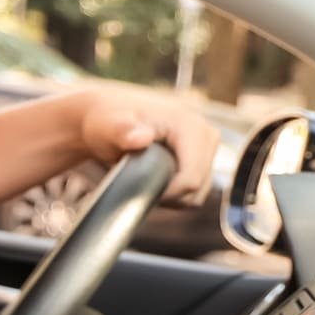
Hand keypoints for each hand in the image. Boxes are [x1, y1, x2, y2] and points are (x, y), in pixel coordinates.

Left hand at [70, 88, 221, 204]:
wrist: (110, 117)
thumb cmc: (107, 121)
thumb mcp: (108, 126)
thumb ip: (122, 131)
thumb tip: (143, 137)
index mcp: (190, 126)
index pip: (191, 179)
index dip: (166, 194)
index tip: (139, 189)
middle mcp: (206, 134)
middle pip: (196, 188)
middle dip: (168, 195)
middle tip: (138, 184)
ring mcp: (207, 147)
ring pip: (198, 193)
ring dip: (172, 197)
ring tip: (144, 181)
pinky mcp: (204, 158)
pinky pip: (195, 191)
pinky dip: (176, 194)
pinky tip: (154, 181)